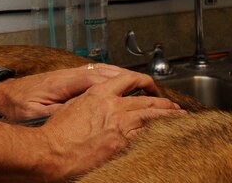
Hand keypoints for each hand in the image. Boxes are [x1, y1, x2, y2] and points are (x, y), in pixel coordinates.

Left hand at [0, 63, 164, 121]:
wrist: (4, 94)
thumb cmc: (18, 104)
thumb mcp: (38, 112)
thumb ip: (61, 111)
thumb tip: (83, 113)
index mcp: (66, 81)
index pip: (102, 78)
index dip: (126, 82)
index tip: (145, 89)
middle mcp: (71, 73)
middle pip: (109, 71)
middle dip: (134, 78)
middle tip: (156, 91)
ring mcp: (71, 74)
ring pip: (105, 71)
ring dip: (127, 77)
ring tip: (147, 88)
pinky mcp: (70, 78)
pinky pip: (98, 75)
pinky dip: (115, 78)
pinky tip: (125, 86)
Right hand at [39, 71, 184, 177]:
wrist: (52, 150)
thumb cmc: (57, 133)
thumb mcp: (73, 106)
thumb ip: (91, 101)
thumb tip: (101, 102)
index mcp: (99, 94)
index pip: (128, 79)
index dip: (144, 81)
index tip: (151, 86)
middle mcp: (112, 105)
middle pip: (146, 99)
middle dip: (163, 102)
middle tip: (173, 106)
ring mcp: (119, 124)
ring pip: (152, 115)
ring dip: (168, 116)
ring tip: (179, 117)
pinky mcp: (121, 143)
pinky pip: (147, 135)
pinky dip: (159, 133)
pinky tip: (167, 135)